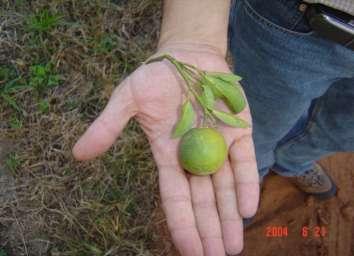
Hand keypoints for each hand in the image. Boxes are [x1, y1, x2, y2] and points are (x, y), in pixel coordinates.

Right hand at [72, 43, 259, 255]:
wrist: (186, 57)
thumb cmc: (155, 77)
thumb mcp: (126, 99)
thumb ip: (107, 127)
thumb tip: (78, 154)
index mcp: (169, 155)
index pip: (175, 197)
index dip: (181, 225)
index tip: (189, 253)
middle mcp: (195, 156)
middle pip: (202, 200)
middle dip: (208, 230)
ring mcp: (219, 144)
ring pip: (225, 188)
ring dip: (229, 217)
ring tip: (232, 246)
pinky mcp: (239, 130)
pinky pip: (244, 162)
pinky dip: (246, 184)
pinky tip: (246, 210)